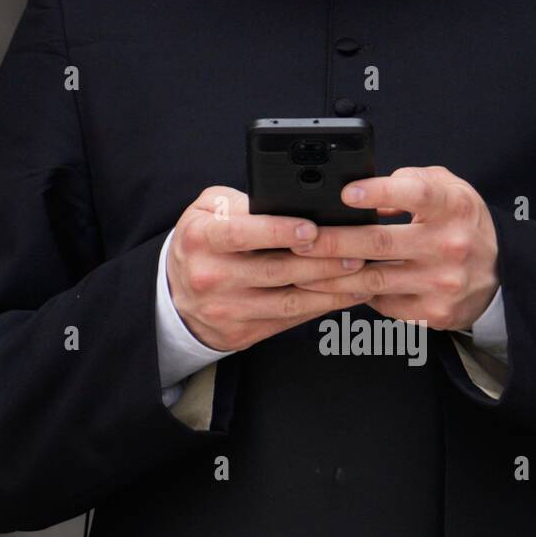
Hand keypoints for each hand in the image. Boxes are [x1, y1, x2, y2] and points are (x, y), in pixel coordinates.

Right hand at [167, 186, 369, 350]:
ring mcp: (228, 310)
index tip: (312, 228)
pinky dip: (321, 308)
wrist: (174, 300)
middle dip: (322, 262)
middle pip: (275, 271)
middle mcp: (212, 278)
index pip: (241, 233)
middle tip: (358, 250)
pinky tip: (345, 295)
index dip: (278, 231)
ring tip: (361, 274)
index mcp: (201, 239)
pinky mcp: (243, 334)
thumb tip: (287, 201)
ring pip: (288, 302)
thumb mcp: (205, 211)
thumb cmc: (201, 244)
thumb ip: (240, 202)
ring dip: (330, 289)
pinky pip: (289, 321)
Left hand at [292, 166, 498, 329]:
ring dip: (331, 276)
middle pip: (380, 242)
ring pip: (373, 281)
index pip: (415, 194)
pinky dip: (356, 295)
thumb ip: (411, 181)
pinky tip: (335, 288)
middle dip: (332, 240)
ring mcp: (441, 284)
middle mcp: (449, 246)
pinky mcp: (434, 313)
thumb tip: (364, 190)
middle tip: (300, 238)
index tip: (346, 193)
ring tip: (301, 268)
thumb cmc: (462, 225)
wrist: (501, 275)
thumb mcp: (450, 189)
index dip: (378, 193)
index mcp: (453, 207)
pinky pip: (383, 304)